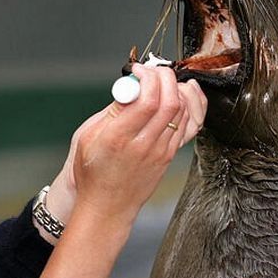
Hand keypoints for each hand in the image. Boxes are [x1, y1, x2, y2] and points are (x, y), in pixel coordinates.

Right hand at [45, 65, 206, 233]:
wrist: (106, 206)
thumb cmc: (92, 172)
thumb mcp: (88, 135)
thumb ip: (112, 110)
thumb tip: (131, 85)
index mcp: (118, 138)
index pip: (147, 100)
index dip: (146, 77)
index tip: (136, 71)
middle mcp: (143, 145)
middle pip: (170, 101)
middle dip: (164, 77)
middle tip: (151, 71)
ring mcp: (161, 152)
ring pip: (183, 110)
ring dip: (176, 88)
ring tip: (161, 81)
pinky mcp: (170, 156)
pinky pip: (190, 125)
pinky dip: (189, 104)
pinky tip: (183, 94)